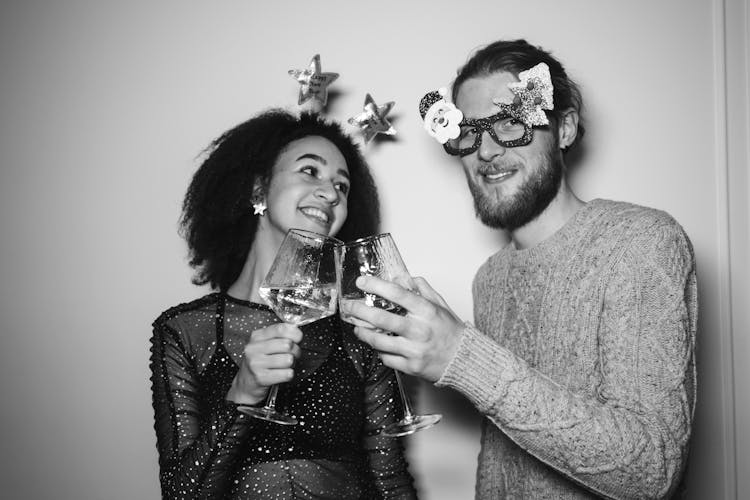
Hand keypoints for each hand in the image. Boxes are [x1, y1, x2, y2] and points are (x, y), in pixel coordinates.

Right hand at [226, 323, 301, 404]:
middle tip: (290, 355)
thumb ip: (280, 336)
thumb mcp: (266, 344)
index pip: (281, 329)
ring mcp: (256, 363)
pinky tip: (281, 374)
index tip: (298, 338)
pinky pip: (287, 374)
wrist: (246, 383)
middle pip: (287, 345)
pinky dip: (288, 374)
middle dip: (295, 351)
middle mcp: (254, 348)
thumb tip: (298, 333)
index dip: (295, 333)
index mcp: (257, 336)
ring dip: (291, 364)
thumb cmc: (261, 361)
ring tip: (284, 365)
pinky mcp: (261, 378)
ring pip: (289, 359)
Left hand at [340, 276, 464, 381]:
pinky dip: (379, 351)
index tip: (362, 281)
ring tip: (357, 328)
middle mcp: (419, 330)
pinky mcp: (410, 367)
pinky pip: (386, 358)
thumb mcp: (441, 305)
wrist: (463, 360)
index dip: (376, 286)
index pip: (398, 294)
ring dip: (363, 333)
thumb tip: (403, 277)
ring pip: (378, 341)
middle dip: (359, 310)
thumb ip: (422, 289)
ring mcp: (414, 350)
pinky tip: (377, 345)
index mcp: (427, 311)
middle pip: (381, 318)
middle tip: (348, 306)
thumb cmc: (451, 331)